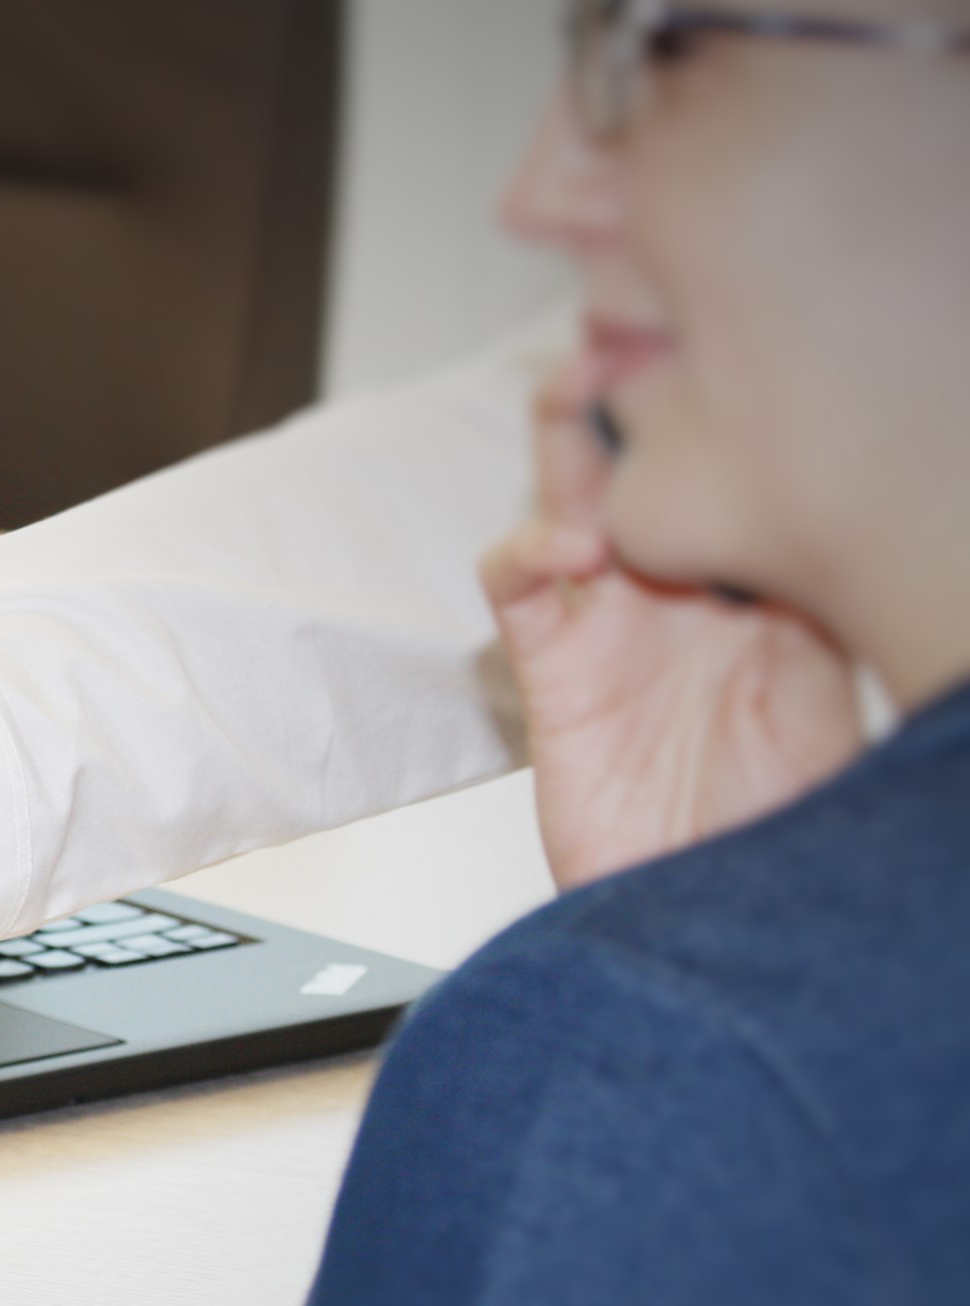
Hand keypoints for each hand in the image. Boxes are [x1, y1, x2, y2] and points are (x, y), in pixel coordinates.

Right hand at [482, 351, 864, 890]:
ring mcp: (613, 621)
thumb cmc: (784, 829)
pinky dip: (529, 547)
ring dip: (566, 432)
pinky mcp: (553, 668)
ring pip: (574, 491)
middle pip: (649, 455)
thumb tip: (836, 497)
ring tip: (575, 383)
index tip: (745, 330)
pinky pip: (518, 584)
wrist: (720, 932)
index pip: (739, 461)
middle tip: (640, 320)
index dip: (731, 393)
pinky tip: (567, 541)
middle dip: (638, 382)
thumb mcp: (841, 688)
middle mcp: (684, 587)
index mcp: (764, 581)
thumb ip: (826, 596)